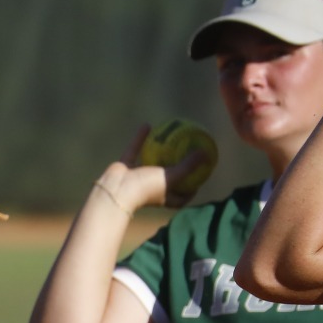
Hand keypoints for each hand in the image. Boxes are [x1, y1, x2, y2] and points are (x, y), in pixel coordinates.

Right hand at [93, 126, 207, 213]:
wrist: (116, 190)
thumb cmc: (146, 188)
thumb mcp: (172, 177)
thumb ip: (189, 165)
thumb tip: (206, 153)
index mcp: (165, 197)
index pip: (182, 197)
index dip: (193, 189)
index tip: (201, 177)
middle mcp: (152, 188)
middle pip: (168, 179)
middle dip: (177, 168)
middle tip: (188, 153)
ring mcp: (137, 178)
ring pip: (150, 162)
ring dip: (158, 151)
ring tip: (168, 137)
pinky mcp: (125, 167)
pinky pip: (135, 150)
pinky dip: (140, 139)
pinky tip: (148, 125)